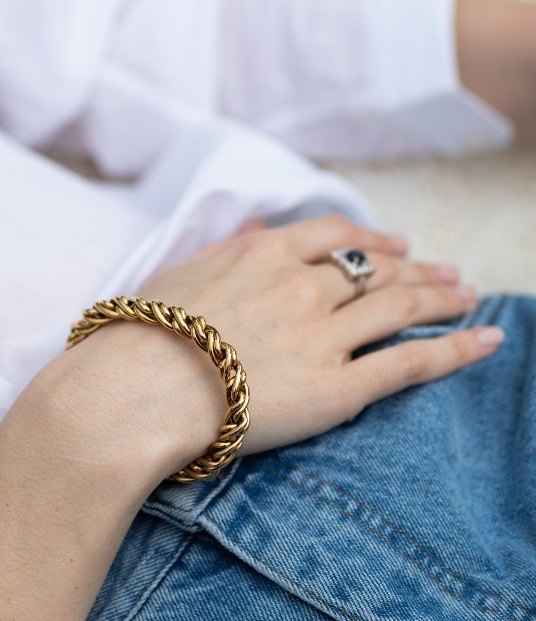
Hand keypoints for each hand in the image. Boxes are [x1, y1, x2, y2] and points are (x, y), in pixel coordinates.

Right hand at [80, 212, 502, 473]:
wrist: (135, 391)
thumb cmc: (137, 339)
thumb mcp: (176, 276)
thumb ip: (226, 251)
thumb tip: (255, 229)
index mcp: (261, 254)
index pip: (333, 234)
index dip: (370, 237)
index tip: (392, 243)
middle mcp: (302, 285)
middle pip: (375, 268)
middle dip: (416, 267)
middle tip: (445, 271)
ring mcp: (324, 334)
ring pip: (399, 305)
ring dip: (441, 297)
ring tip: (468, 296)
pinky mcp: (339, 387)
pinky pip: (411, 360)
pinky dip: (455, 348)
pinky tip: (487, 341)